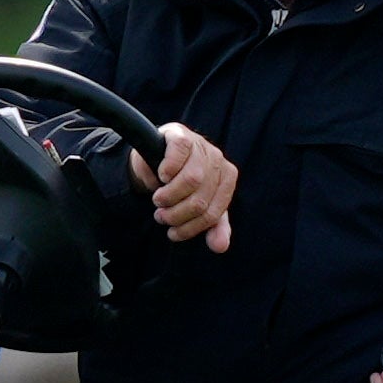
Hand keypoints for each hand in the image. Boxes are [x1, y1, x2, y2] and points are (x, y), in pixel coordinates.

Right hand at [128, 122, 236, 251]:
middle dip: (177, 214)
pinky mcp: (181, 135)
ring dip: (169, 196)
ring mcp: (200, 146)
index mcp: (227, 178)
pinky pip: (177, 156)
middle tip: (161, 216)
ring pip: (191, 180)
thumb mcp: (196, 205)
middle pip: (201, 200)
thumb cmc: (178, 183)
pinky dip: (167, 171)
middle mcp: (217, 161)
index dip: (190, 228)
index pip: (213, 214)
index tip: (173, 232)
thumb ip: (211, 225)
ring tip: (158, 201)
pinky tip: (160, 176)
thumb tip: (219, 246)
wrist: (155, 157)